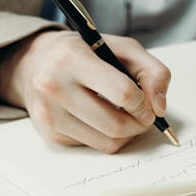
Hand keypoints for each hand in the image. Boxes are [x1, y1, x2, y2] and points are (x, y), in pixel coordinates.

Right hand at [0, 30, 170, 152]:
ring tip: (126, 116)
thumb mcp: (122, 48)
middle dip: (139, 125)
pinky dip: (106, 136)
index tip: (149, 106)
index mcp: (71, 58)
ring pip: (107, 143)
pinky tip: (101, 118)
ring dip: (126, 134)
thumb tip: (160, 108)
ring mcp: (49, 114)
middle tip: (144, 117)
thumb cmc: (84, 53)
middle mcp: (53, 86)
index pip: (122, 92)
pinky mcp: (50, 135)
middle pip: (115, 125)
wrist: (36, 63)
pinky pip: (93, 147)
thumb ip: (152, 71)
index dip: (144, 104)